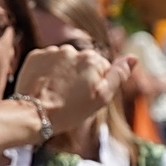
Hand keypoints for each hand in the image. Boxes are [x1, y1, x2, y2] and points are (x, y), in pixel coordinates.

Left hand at [14, 47, 133, 130]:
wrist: (32, 115)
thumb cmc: (69, 111)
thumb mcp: (101, 97)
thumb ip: (118, 75)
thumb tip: (133, 58)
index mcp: (92, 59)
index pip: (101, 68)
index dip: (94, 84)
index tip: (83, 96)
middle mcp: (72, 50)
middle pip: (81, 62)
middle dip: (78, 76)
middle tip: (68, 96)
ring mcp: (51, 52)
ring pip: (63, 61)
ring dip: (62, 72)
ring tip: (55, 91)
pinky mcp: (34, 56)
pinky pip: (46, 61)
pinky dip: (46, 71)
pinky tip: (43, 85)